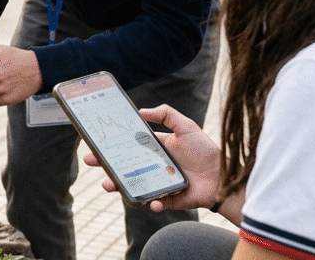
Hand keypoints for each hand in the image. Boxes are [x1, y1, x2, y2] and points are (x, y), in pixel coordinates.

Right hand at [99, 104, 220, 212]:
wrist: (224, 177)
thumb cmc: (206, 151)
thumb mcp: (186, 126)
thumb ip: (166, 114)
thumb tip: (141, 111)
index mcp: (156, 149)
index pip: (129, 147)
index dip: (113, 145)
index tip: (97, 142)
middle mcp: (153, 166)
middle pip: (124, 166)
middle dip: (105, 165)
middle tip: (91, 161)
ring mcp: (158, 183)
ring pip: (133, 186)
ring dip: (118, 186)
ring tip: (108, 185)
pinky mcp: (168, 199)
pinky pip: (155, 203)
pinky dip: (152, 203)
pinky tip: (153, 202)